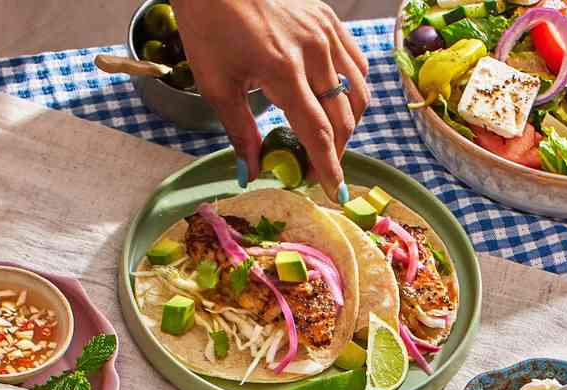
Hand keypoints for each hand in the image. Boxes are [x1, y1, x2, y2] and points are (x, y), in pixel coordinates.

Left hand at [173, 0, 369, 199]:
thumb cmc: (209, 29)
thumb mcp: (216, 87)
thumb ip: (240, 133)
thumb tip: (251, 173)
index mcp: (283, 72)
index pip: (318, 132)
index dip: (328, 166)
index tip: (334, 193)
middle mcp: (314, 52)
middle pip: (343, 117)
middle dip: (335, 151)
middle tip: (317, 171)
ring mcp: (326, 32)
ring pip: (357, 91)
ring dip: (348, 123)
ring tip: (328, 141)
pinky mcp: (329, 19)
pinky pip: (356, 63)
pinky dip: (353, 90)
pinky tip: (336, 103)